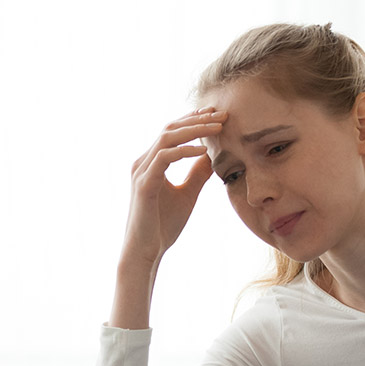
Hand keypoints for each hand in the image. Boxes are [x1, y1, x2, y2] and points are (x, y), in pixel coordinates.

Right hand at [120, 108, 225, 267]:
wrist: (146, 252)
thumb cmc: (162, 225)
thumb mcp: (187, 194)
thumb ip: (198, 174)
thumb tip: (213, 156)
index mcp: (152, 162)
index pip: (173, 131)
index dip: (194, 120)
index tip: (217, 114)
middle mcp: (143, 162)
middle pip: (170, 128)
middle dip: (197, 119)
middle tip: (222, 114)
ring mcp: (142, 171)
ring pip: (167, 138)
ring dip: (194, 130)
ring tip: (218, 126)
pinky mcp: (144, 184)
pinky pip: (164, 159)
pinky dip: (184, 151)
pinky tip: (203, 150)